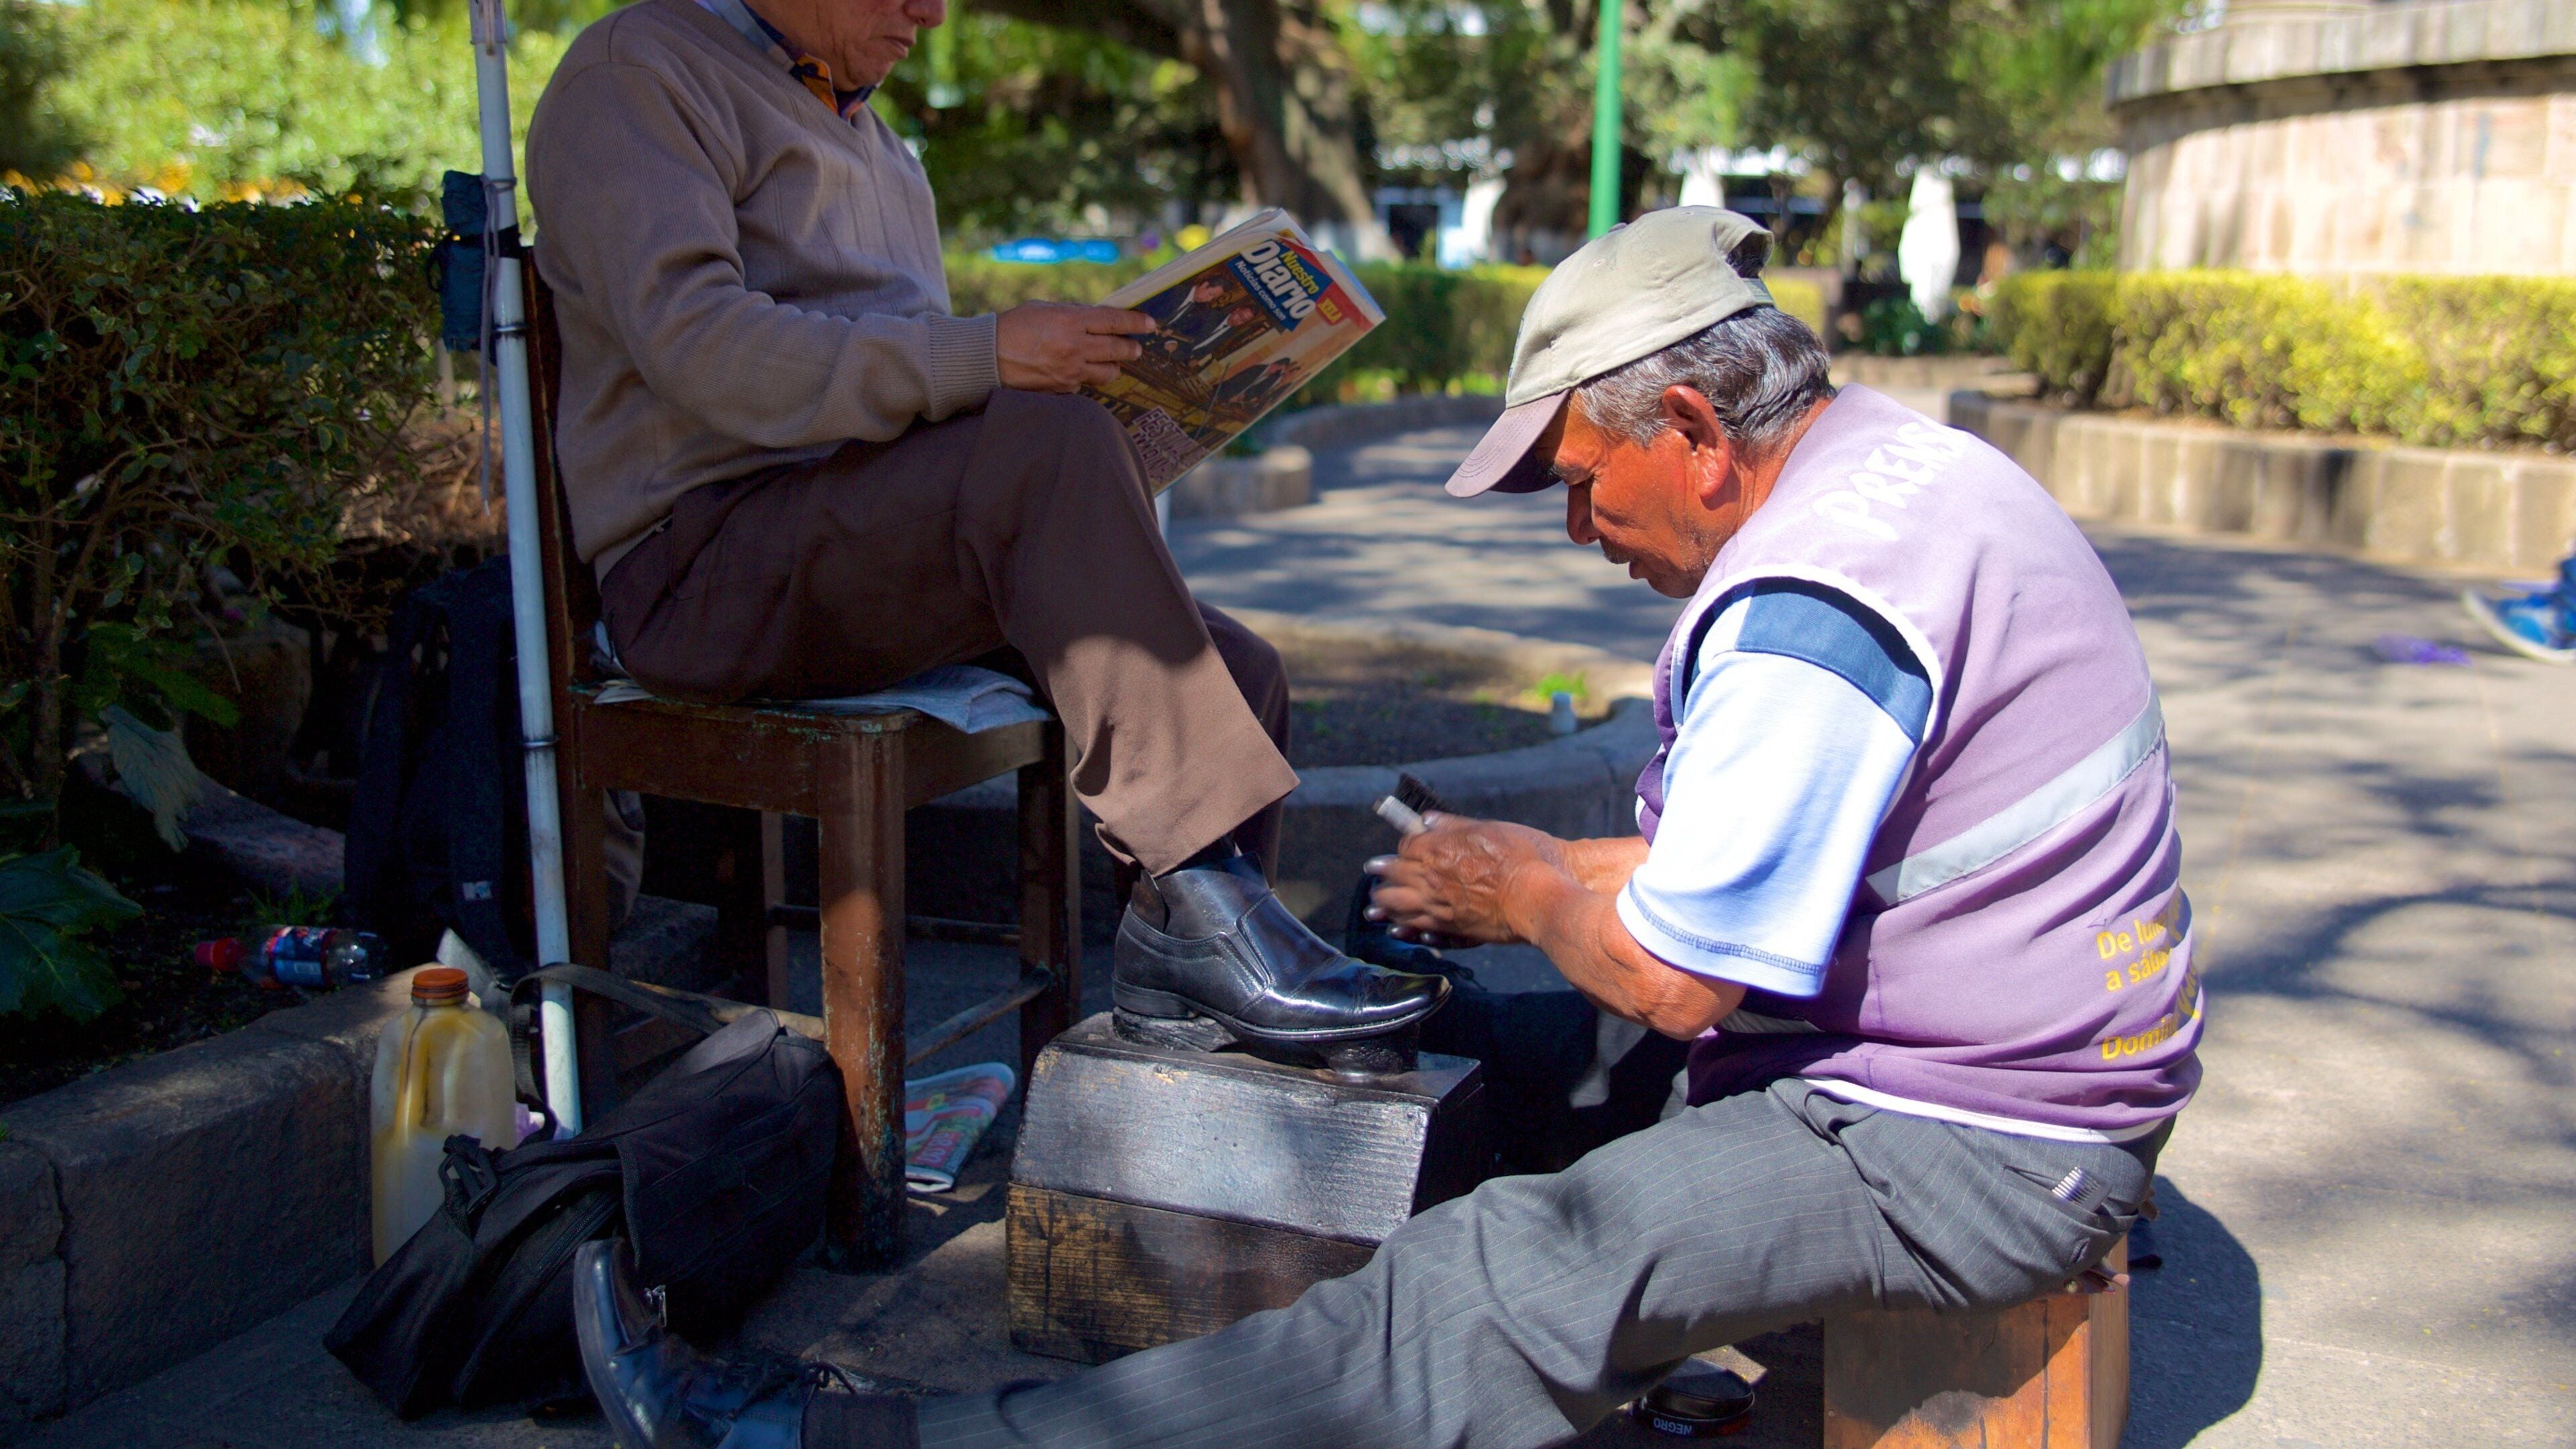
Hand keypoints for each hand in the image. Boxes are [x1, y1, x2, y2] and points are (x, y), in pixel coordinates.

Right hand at [995, 303, 1155, 391]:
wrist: (987, 356)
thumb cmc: (1014, 326)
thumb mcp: (1045, 309)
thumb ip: (1074, 313)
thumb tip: (1099, 318)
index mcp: (1070, 321)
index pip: (1114, 321)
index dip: (1136, 323)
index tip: (1151, 324)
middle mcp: (1074, 347)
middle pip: (1118, 349)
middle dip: (1131, 348)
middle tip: (1135, 347)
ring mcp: (1070, 371)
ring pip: (1109, 372)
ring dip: (1114, 366)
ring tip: (1111, 360)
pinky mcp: (1063, 389)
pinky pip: (1086, 384)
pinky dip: (1086, 378)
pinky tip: (1078, 371)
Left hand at [1364, 815, 1568, 946]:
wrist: (1539, 897)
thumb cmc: (1522, 857)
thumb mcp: (1489, 829)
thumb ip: (1454, 826)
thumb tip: (1427, 820)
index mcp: (1438, 851)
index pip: (1407, 847)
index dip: (1404, 847)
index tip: (1401, 848)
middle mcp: (1431, 880)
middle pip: (1394, 877)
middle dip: (1383, 874)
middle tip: (1374, 872)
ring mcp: (1439, 908)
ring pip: (1400, 908)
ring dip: (1384, 905)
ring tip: (1374, 905)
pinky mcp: (1453, 929)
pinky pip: (1420, 930)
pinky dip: (1405, 929)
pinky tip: (1398, 931)